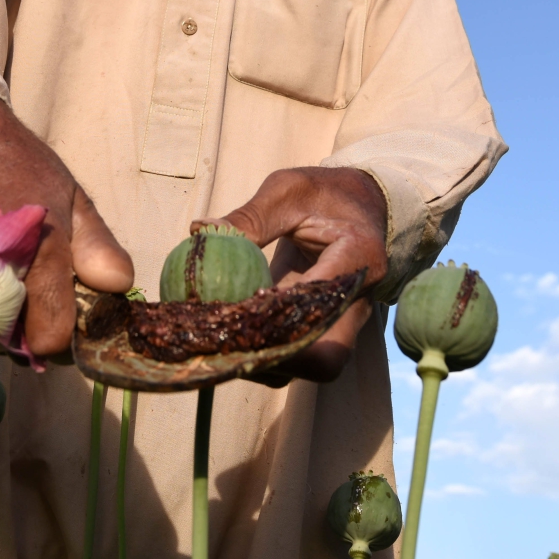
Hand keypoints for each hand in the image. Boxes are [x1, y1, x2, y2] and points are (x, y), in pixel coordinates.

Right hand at [0, 93, 133, 358]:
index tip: (69, 317)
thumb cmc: (21, 165)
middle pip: (13, 342)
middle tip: (40, 298)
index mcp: (33, 244)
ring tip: (10, 281)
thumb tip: (117, 289)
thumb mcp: (71, 196)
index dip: (65, 334)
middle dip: (32, 330)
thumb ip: (98, 248)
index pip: (49, 335)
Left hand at [204, 166, 388, 381]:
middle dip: (274, 361)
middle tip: (223, 348)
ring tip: (221, 346)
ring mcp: (344, 321)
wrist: (356, 204)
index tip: (235, 318)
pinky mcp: (325, 328)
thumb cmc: (322, 192)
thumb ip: (250, 216)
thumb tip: (199, 232)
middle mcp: (358, 299)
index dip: (278, 322)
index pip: (320, 305)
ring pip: (313, 366)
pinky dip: (268, 356)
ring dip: (268, 365)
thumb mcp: (288, 191)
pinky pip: (302, 356)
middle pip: (325, 358)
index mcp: (358, 258)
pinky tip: (231, 339)